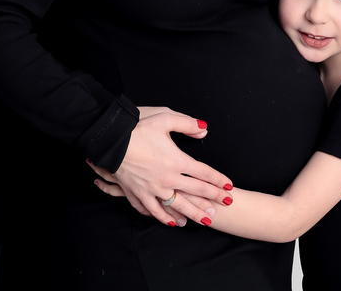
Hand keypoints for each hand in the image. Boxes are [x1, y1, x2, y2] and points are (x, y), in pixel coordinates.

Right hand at [101, 106, 232, 226]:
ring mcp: (152, 189)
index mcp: (176, 160)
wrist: (111, 140)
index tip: (229, 186)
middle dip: (213, 198)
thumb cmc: (137, 128)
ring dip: (193, 214)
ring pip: (177, 206)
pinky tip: (172, 222)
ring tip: (205, 220)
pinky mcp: (138, 194)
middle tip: (227, 205)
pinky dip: (164, 217)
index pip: (204, 173)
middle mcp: (167, 178)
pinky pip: (153, 210)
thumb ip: (187, 123)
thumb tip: (204, 129)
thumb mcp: (165, 118)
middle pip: (196, 191)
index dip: (218, 180)